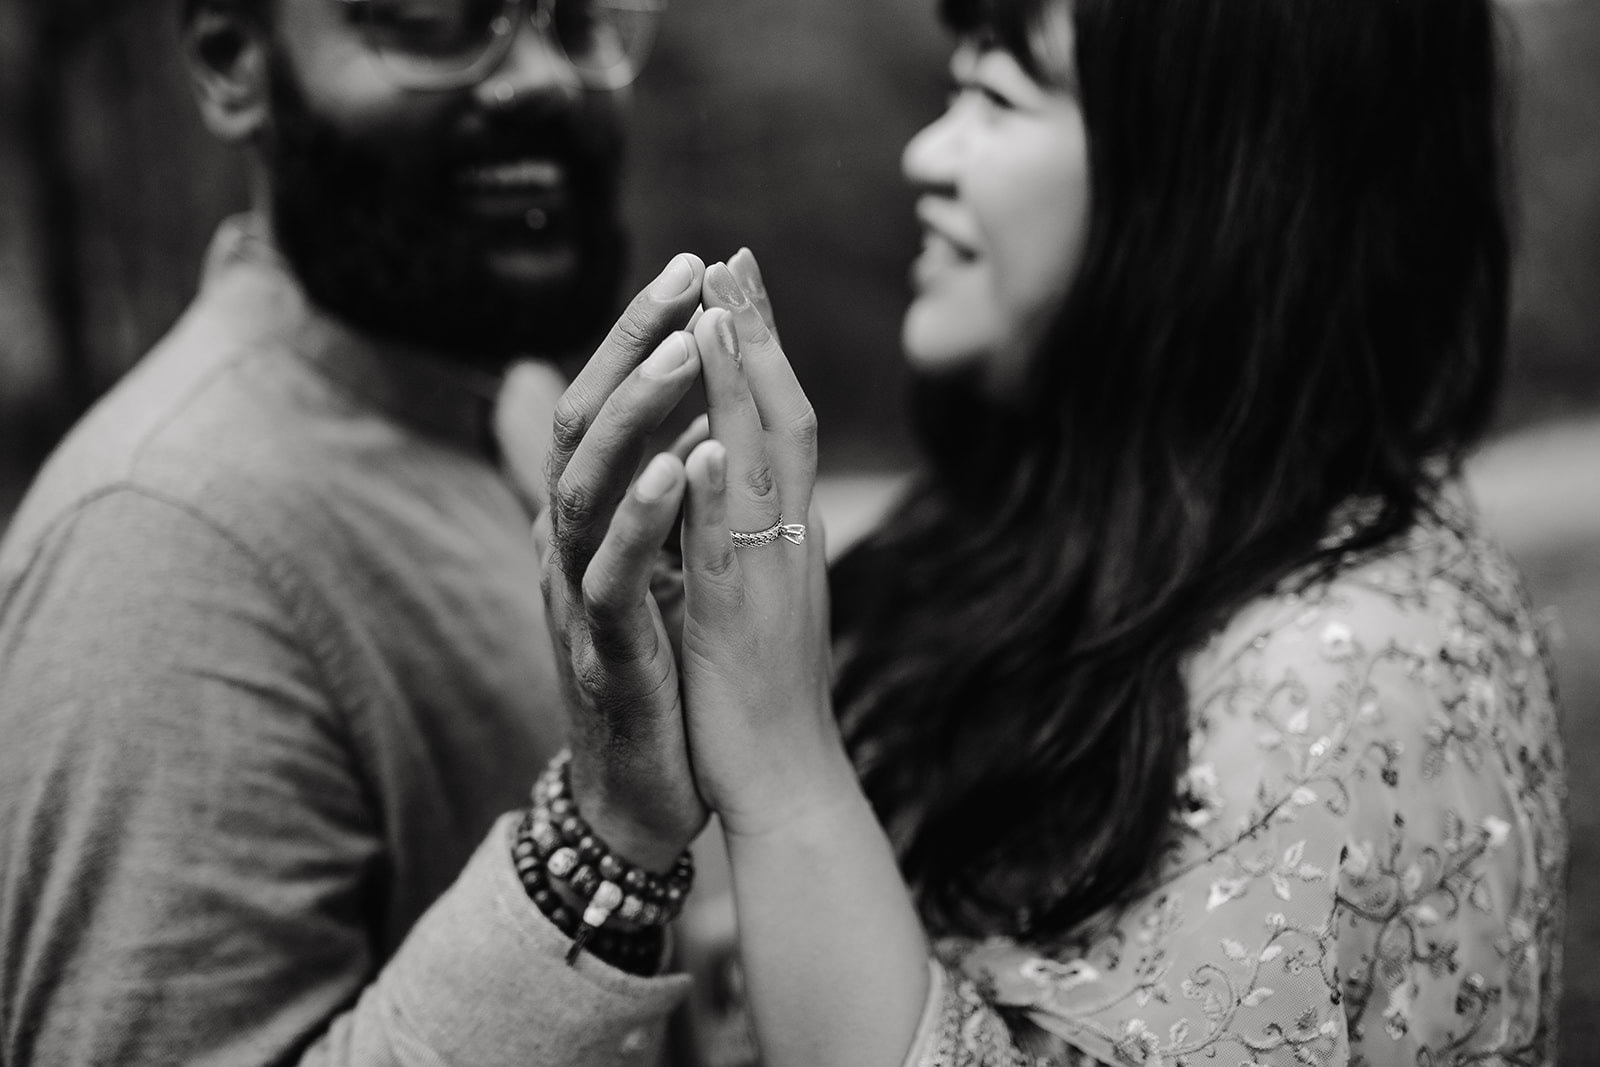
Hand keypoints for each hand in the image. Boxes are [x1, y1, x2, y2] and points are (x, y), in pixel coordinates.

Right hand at [536, 254, 710, 871]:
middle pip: (578, 424)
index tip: (694, 266)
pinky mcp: (602, 653)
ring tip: (685, 350)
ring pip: (584, 488)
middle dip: (631, 346)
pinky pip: (613, 577)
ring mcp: (576, 597)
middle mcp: (567, 545)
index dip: (637, 335)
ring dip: (633, 415)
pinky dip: (642, 519)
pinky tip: (678, 468)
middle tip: (686, 275)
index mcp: (585, 519)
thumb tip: (674, 413)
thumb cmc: (649, 666)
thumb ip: (641, 489)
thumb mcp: (643, 564)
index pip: (599, 404)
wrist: (640, 788)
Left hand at [676, 256, 853, 836]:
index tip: (735, 281)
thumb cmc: (761, 690)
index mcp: (785, 529)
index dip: (759, 347)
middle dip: (759, 336)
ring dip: (743, 390)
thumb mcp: (746, 590)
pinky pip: (734, 555)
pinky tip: (704, 448)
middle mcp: (790, 539)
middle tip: (734, 259)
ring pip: (765, 470)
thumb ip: (736, 526)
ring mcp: (771, 577)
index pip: (779, 419)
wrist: (787, 781)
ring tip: (720, 315)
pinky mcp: (742, 626)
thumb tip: (720, 471)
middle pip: (785, 418)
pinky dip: (721, 499)